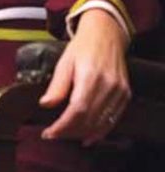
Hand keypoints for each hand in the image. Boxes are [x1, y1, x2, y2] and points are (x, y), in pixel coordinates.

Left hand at [40, 8, 130, 144]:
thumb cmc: (82, 47)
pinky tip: (88, 136)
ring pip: (102, 123)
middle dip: (69, 132)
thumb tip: (45, 104)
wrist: (105, 35)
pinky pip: (113, 119)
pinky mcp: (125, 95)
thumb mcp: (64, 62)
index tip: (49, 132)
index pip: (77, 110)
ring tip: (67, 136)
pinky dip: (100, 131)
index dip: (62, 126)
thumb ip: (56, 86)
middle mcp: (108, 86)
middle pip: (89, 120)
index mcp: (90, 76)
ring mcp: (119, 92)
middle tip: (54, 135)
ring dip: (83, 134)